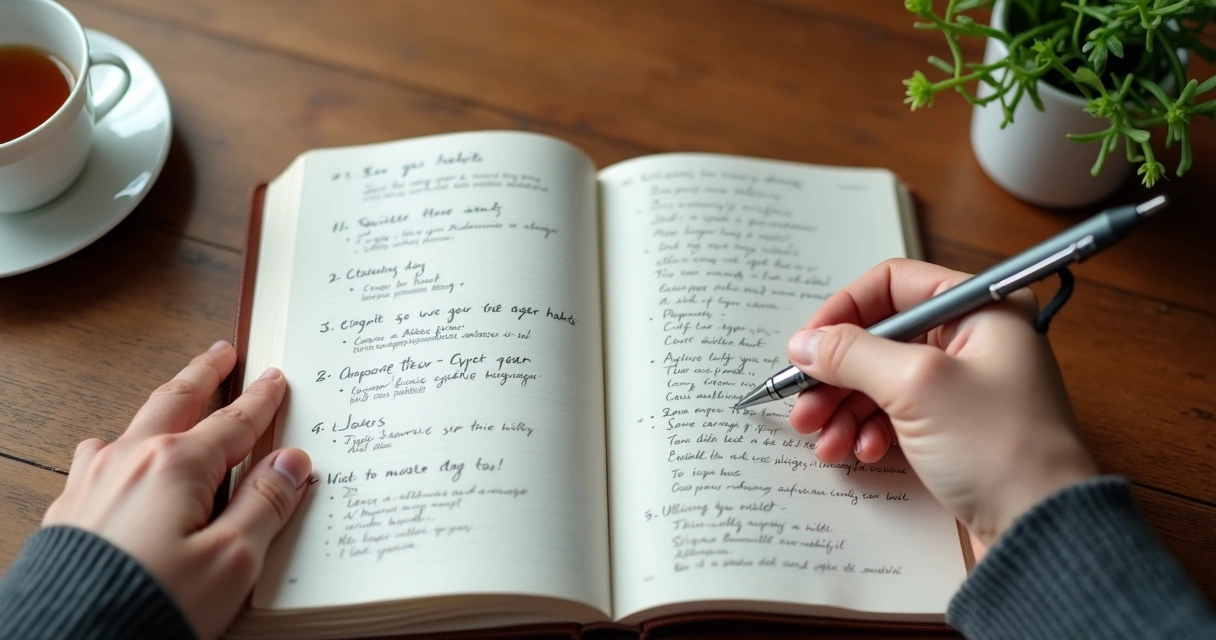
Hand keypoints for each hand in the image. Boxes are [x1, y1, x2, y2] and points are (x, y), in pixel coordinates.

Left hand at [42, 341, 310, 639]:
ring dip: (161, 406)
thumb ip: (265, 505)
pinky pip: (98, 458)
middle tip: (223, 353)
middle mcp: (131, 460)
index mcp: (177, 466)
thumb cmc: (152, 605)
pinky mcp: (69, 510)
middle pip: (176, 401)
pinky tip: (118, 458)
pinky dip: (121, 446)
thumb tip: (291, 462)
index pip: (234, 422)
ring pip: (133, 425)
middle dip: (204, 374)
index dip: (261, 400)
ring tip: (174, 400)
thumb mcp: (233, 559)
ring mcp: (93, 482)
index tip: (275, 380)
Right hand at [785, 259, 1097, 545]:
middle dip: (836, 373)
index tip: (808, 346)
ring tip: (825, 440)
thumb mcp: (916, 386)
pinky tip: (861, 452)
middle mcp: (974, 339)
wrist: (1042, 529)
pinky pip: (895, 415)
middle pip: (881, 338)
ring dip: (845, 407)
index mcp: (981, 309)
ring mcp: (964, 386)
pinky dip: (869, 430)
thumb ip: (852, 355)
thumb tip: (805, 343)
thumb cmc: (1001, 448)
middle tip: (803, 403)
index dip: (843, 312)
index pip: (893, 285)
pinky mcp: (955, 428)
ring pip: (882, 380)